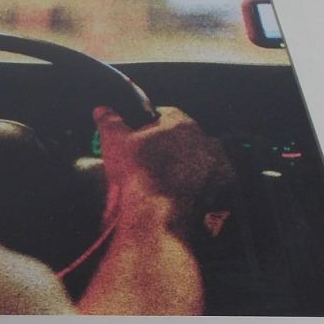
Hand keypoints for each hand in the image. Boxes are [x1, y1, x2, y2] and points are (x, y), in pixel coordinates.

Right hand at [92, 104, 231, 231]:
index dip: (150, 124)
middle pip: (185, 137)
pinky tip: (183, 195)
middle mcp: (204, 140)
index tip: (141, 135)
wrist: (159, 213)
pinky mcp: (221, 190)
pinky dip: (199, 187)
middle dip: (171, 147)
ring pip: (200, 160)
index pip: (166, 114)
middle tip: (153, 161)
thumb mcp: (115, 143)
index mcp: (180, 124)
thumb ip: (110, 122)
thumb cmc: (138, 174)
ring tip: (168, 181)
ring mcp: (215, 165)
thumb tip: (102, 111)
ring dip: (187, 166)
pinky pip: (210, 183)